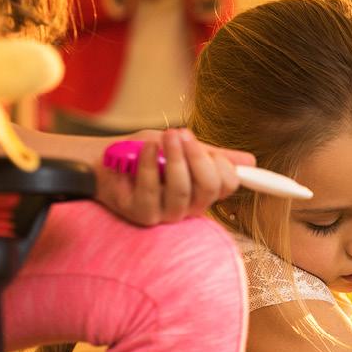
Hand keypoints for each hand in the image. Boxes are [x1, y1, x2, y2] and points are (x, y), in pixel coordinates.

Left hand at [94, 128, 252, 225]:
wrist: (101, 159)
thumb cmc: (141, 153)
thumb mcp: (180, 147)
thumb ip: (213, 154)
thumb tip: (250, 162)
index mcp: (202, 191)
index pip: (228, 184)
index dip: (221, 162)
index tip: (199, 142)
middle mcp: (189, 207)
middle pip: (210, 187)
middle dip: (198, 156)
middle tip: (181, 135)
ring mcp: (166, 214)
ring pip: (183, 190)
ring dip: (174, 158)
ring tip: (164, 137)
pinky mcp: (143, 216)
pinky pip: (152, 192)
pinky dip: (149, 166)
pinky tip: (145, 150)